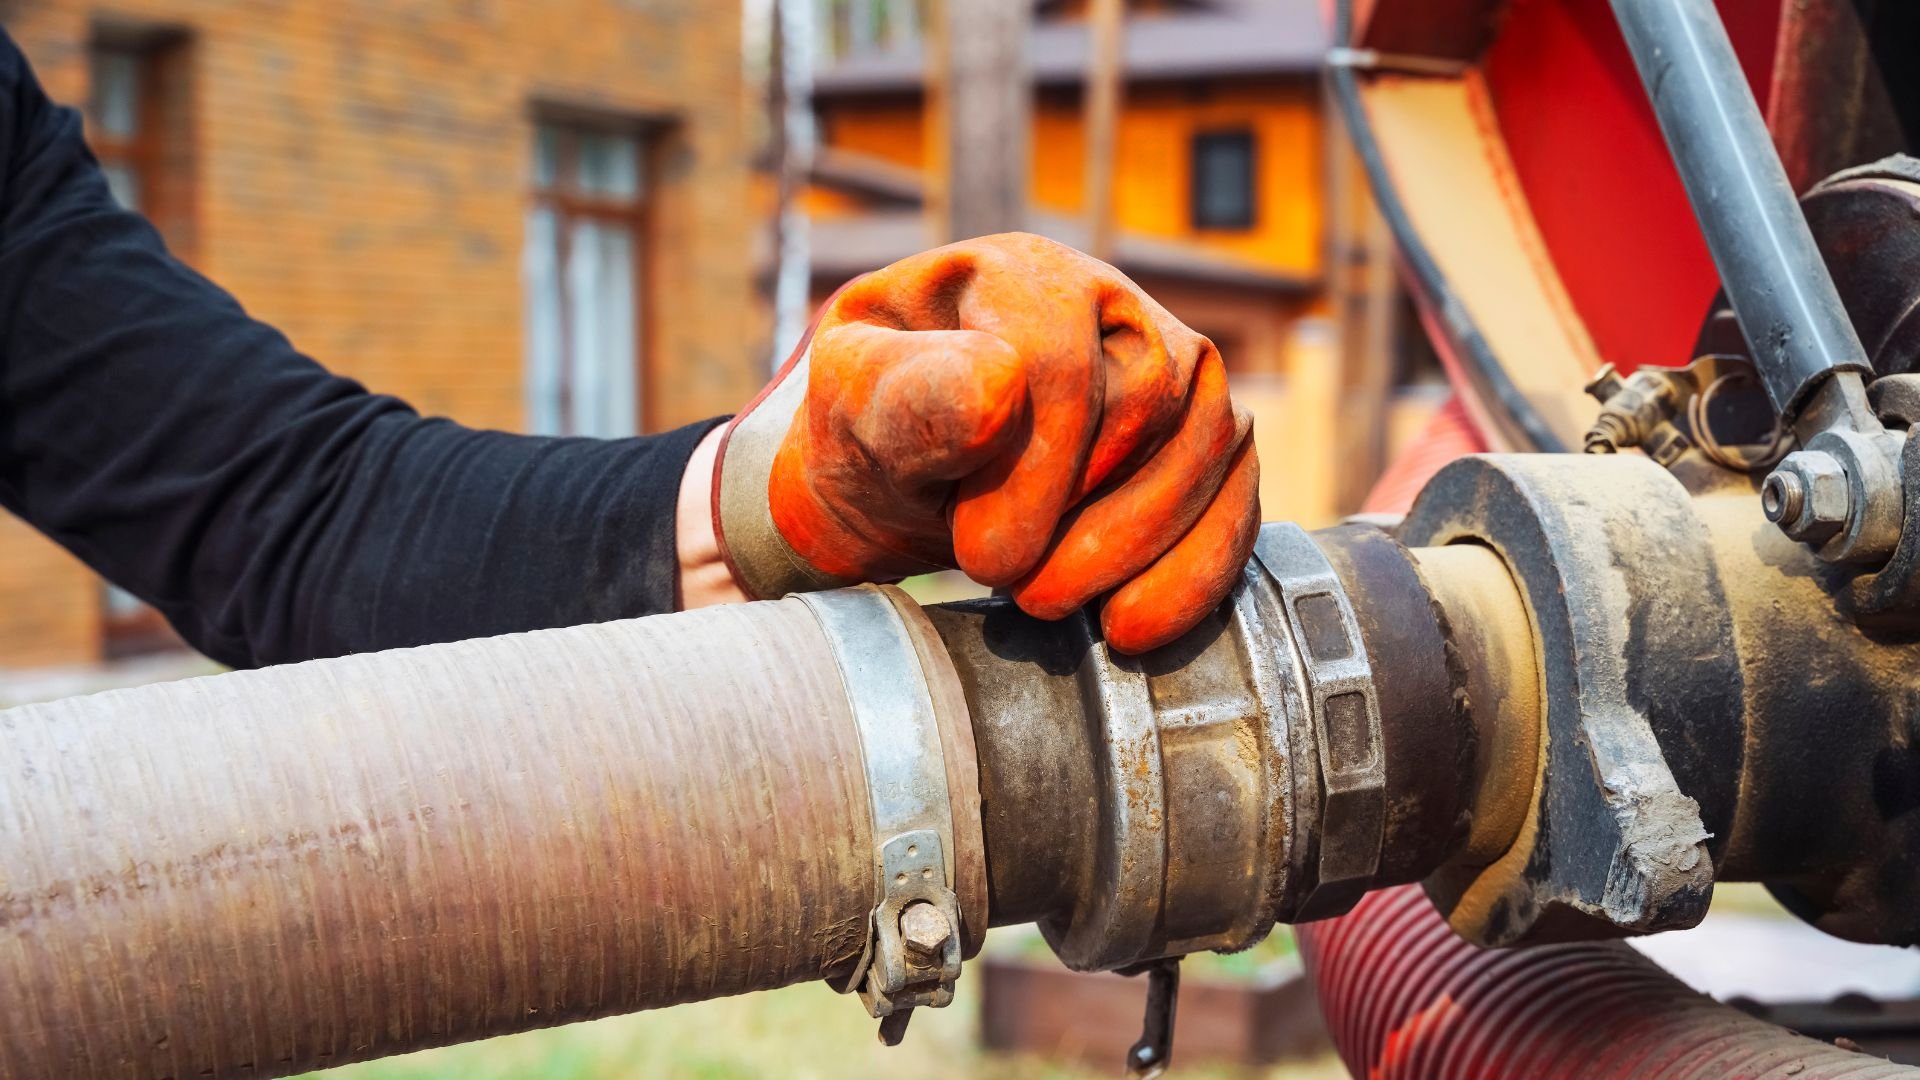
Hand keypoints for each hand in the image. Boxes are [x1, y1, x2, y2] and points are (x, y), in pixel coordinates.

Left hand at [711, 232, 1259, 653]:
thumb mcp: (852, 412)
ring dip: (1137, 549)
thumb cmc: (872, 435)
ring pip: (1207, 448)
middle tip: (1012, 587)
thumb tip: (996, 391)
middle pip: (1149, 401)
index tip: (979, 556)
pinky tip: (1130, 626)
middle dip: (1085, 518)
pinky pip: (1237, 497)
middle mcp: (1112, 303)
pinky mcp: (1209, 438)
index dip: (1033, 474)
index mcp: (1020, 275)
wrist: (900, 482)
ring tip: (1050, 602)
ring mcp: (1175, 366)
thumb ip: (905, 397)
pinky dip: (1193, 573)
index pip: (1063, 363)